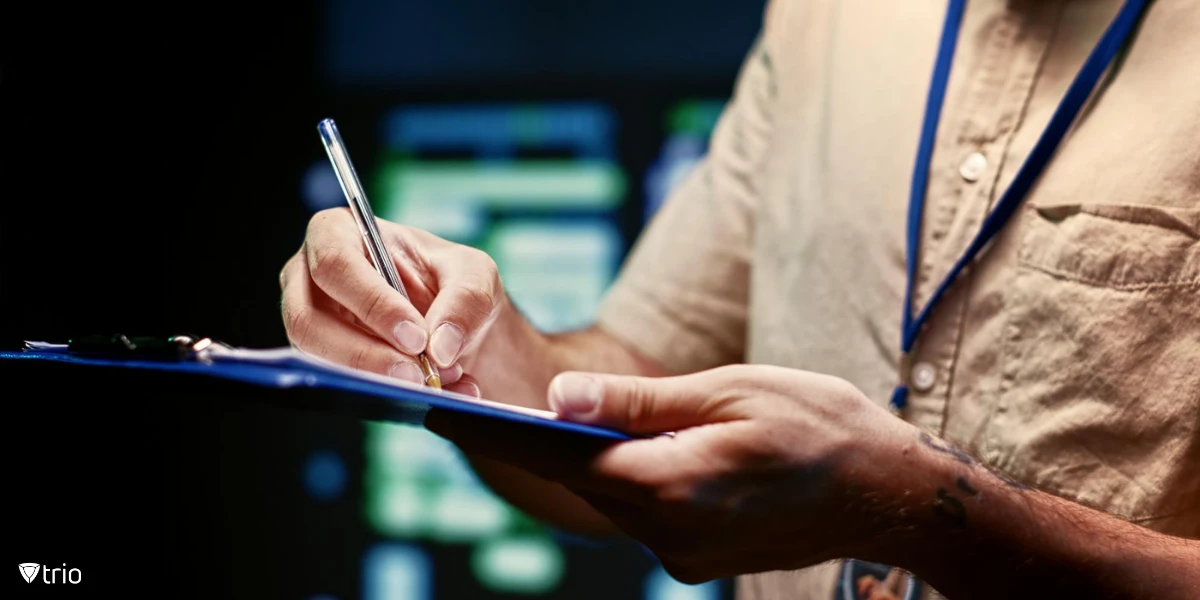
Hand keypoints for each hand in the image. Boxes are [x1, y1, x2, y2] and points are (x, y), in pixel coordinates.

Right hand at [279, 208, 507, 395]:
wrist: (455, 322)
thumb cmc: (451, 280)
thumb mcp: (475, 274)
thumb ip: (465, 301)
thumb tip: (438, 348)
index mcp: (337, 232)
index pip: (336, 264)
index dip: (373, 304)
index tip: (416, 337)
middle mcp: (308, 276)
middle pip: (309, 320)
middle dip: (366, 355)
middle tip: (417, 376)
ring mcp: (308, 320)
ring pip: (318, 360)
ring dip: (377, 379)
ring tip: (433, 383)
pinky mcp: (321, 358)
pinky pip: (339, 384)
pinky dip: (389, 394)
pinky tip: (433, 393)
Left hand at [427, 364, 916, 582]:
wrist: (887, 492)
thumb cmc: (819, 424)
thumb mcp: (728, 392)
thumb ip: (638, 403)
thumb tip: (559, 400)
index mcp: (670, 484)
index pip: (560, 457)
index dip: (498, 433)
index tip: (441, 412)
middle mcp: (667, 532)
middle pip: (578, 481)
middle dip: (532, 444)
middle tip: (477, 404)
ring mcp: (682, 553)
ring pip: (609, 499)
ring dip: (580, 461)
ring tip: (542, 419)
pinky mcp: (696, 558)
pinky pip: (642, 513)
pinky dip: (624, 480)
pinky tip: (622, 448)